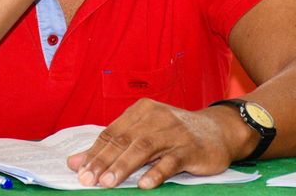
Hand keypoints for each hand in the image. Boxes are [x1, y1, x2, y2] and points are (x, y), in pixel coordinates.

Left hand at [65, 99, 237, 188]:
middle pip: (124, 140)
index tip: (78, 171)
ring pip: (144, 148)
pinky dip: (157, 172)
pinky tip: (144, 184)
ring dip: (124, 166)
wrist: (220, 130)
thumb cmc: (175, 134)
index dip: (94, 152)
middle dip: (103, 161)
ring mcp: (175, 132)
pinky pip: (172, 160)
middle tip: (87, 180)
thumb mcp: (144, 134)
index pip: (112, 133)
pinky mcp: (191, 148)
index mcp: (141, 111)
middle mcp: (156, 117)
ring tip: (108, 183)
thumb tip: (75, 162)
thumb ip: (112, 146)